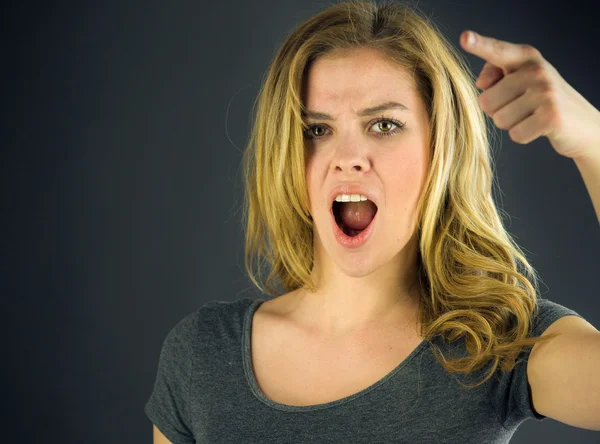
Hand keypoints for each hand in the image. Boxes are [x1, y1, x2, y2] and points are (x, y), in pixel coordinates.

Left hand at [460, 30, 599, 160]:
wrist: (582, 123)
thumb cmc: (541, 100)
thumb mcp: (519, 81)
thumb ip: (494, 75)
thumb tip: (482, 83)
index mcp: (526, 58)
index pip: (496, 51)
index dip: (479, 44)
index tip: (465, 38)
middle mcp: (537, 70)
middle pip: (485, 101)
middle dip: (498, 111)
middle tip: (522, 107)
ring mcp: (546, 92)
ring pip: (499, 120)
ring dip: (511, 124)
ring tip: (531, 116)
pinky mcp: (552, 116)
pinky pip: (516, 134)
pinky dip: (523, 136)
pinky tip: (538, 127)